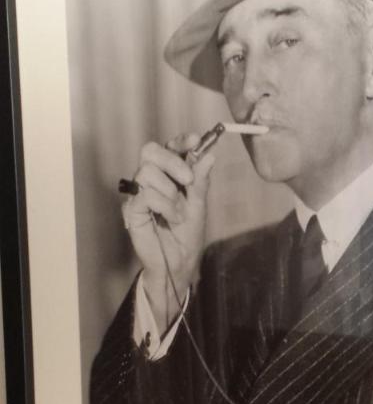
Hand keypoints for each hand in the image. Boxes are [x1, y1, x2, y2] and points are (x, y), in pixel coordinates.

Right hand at [122, 132, 213, 331]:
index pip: (169, 147)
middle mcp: (151, 179)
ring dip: (171, 193)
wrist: (179, 263)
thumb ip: (200, 180)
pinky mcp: (131, 208)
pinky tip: (172, 218)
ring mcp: (138, 192)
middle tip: (188, 180)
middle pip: (150, 151)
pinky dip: (164, 206)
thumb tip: (209, 156)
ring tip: (179, 213)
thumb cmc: (187, 234)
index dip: (180, 140)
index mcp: (168, 174)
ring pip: (148, 172)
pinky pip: (145, 194)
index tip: (195, 140)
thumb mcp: (199, 205)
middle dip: (172, 161)